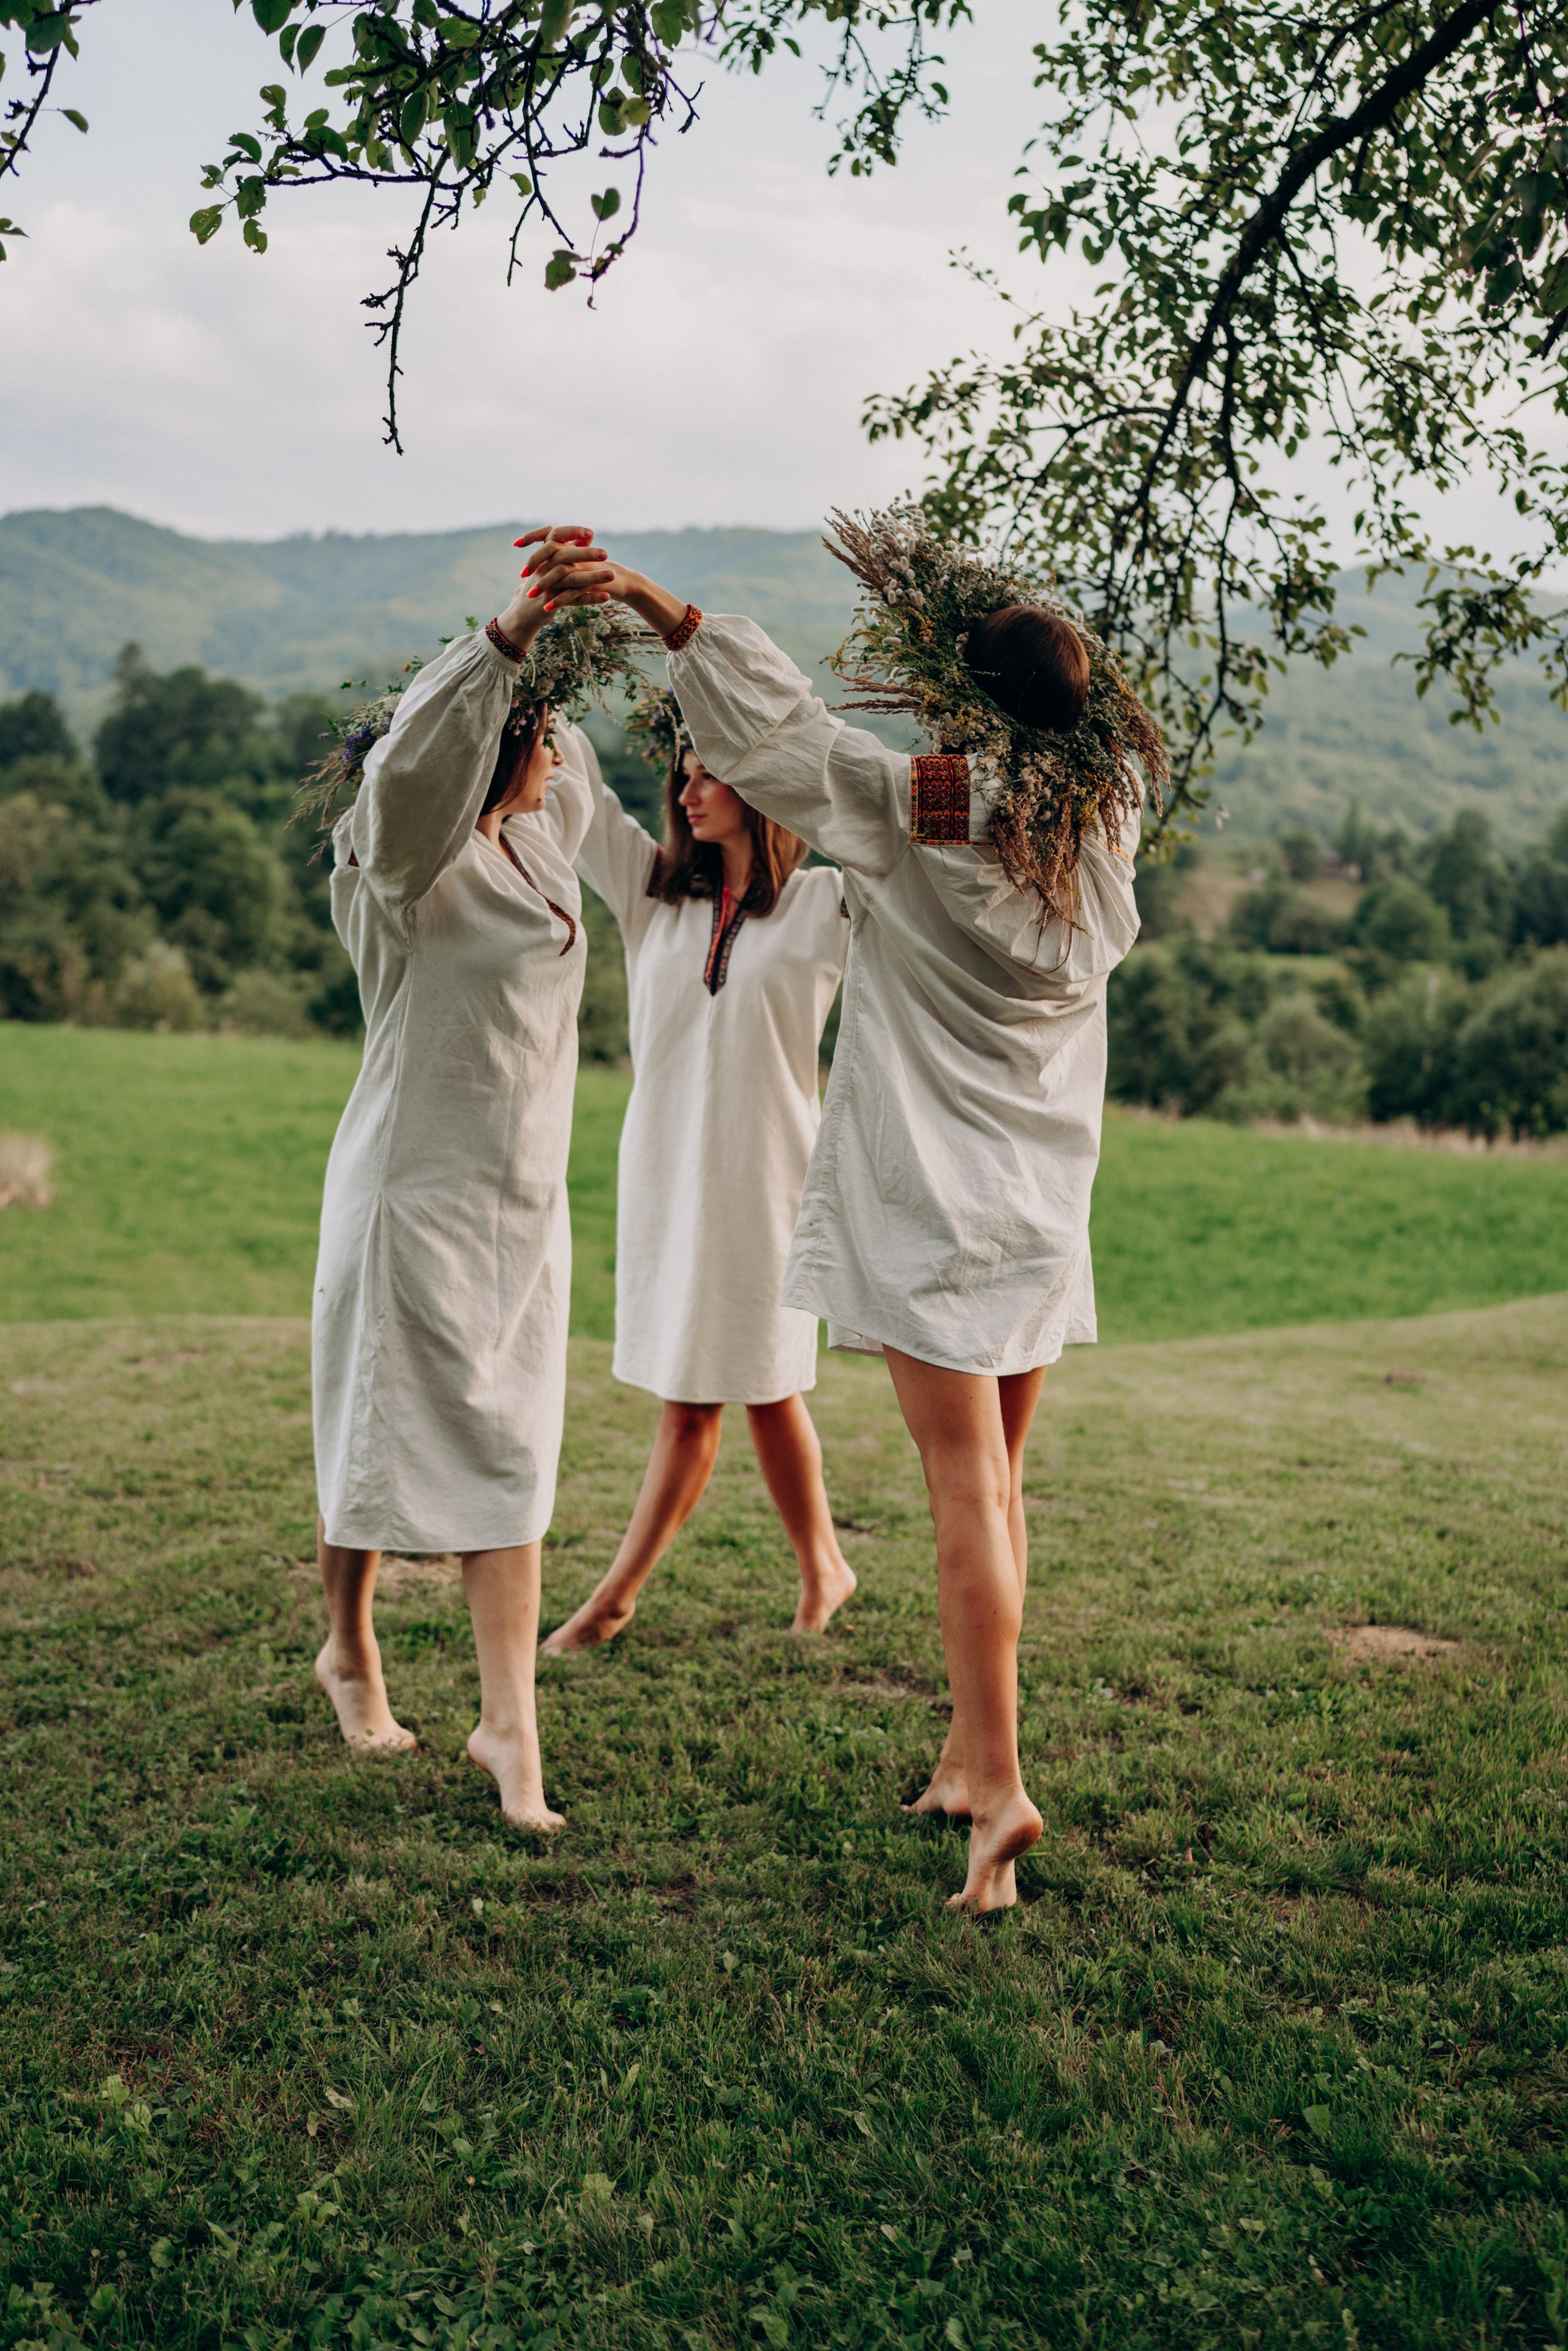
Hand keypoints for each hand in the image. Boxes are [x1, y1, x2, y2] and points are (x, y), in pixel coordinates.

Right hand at [496, 526, 606, 643]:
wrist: (525, 613)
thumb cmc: (543, 584)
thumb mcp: (552, 565)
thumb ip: (569, 550)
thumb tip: (588, 536)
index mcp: (544, 555)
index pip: (555, 535)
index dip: (572, 532)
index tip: (591, 533)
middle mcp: (543, 567)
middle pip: (565, 555)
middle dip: (586, 554)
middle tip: (606, 553)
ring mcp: (546, 585)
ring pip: (571, 578)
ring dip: (593, 577)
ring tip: (612, 575)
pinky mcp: (551, 602)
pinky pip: (574, 600)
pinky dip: (590, 598)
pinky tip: (607, 597)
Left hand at [510, 526, 691, 641]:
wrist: (624, 581)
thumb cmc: (598, 573)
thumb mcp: (577, 566)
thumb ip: (559, 562)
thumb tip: (539, 564)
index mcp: (573, 546)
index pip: (549, 535)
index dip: (532, 536)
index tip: (516, 544)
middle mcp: (577, 553)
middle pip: (551, 552)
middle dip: (534, 564)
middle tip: (522, 576)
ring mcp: (584, 567)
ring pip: (560, 573)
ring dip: (544, 585)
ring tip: (530, 597)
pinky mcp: (591, 583)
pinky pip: (572, 592)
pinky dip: (558, 600)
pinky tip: (547, 608)